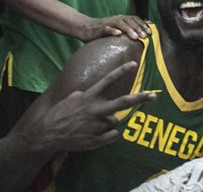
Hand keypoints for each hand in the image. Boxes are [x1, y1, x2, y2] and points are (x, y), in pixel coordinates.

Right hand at [18, 60, 155, 152]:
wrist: (48, 133)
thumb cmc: (61, 113)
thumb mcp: (73, 98)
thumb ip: (89, 96)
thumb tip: (102, 99)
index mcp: (89, 97)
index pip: (108, 81)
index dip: (121, 71)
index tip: (134, 64)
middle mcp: (96, 110)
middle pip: (123, 102)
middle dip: (140, 98)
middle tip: (154, 95)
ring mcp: (98, 126)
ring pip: (114, 121)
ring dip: (107, 122)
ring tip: (90, 124)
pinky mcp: (97, 140)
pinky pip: (112, 135)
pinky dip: (107, 134)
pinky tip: (94, 133)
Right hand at [79, 15, 150, 41]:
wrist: (86, 28)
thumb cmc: (104, 30)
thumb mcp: (118, 28)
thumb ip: (130, 27)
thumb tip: (145, 27)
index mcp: (121, 19)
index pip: (135, 19)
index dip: (143, 25)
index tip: (150, 33)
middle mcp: (116, 19)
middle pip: (129, 21)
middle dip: (138, 28)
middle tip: (145, 36)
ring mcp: (108, 23)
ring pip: (120, 24)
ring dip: (128, 29)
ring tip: (135, 37)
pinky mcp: (99, 29)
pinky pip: (106, 29)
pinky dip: (112, 30)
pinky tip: (118, 34)